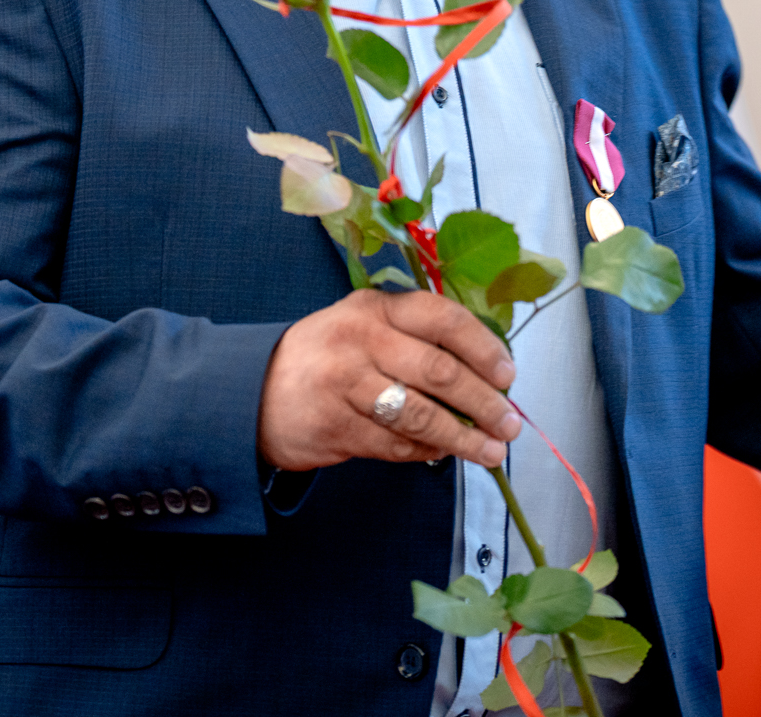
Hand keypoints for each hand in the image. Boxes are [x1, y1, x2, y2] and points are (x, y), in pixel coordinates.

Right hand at [258, 288, 521, 470]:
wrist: (251, 391)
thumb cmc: (328, 357)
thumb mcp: (365, 326)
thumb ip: (416, 339)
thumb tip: (486, 375)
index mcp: (377, 307)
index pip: (443, 318)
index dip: (483, 348)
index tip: (508, 376)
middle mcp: (361, 338)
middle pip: (438, 370)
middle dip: (483, 402)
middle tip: (509, 424)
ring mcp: (345, 383)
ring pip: (420, 413)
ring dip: (462, 437)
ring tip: (489, 451)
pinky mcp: (335, 425)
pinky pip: (395, 443)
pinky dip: (424, 452)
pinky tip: (441, 454)